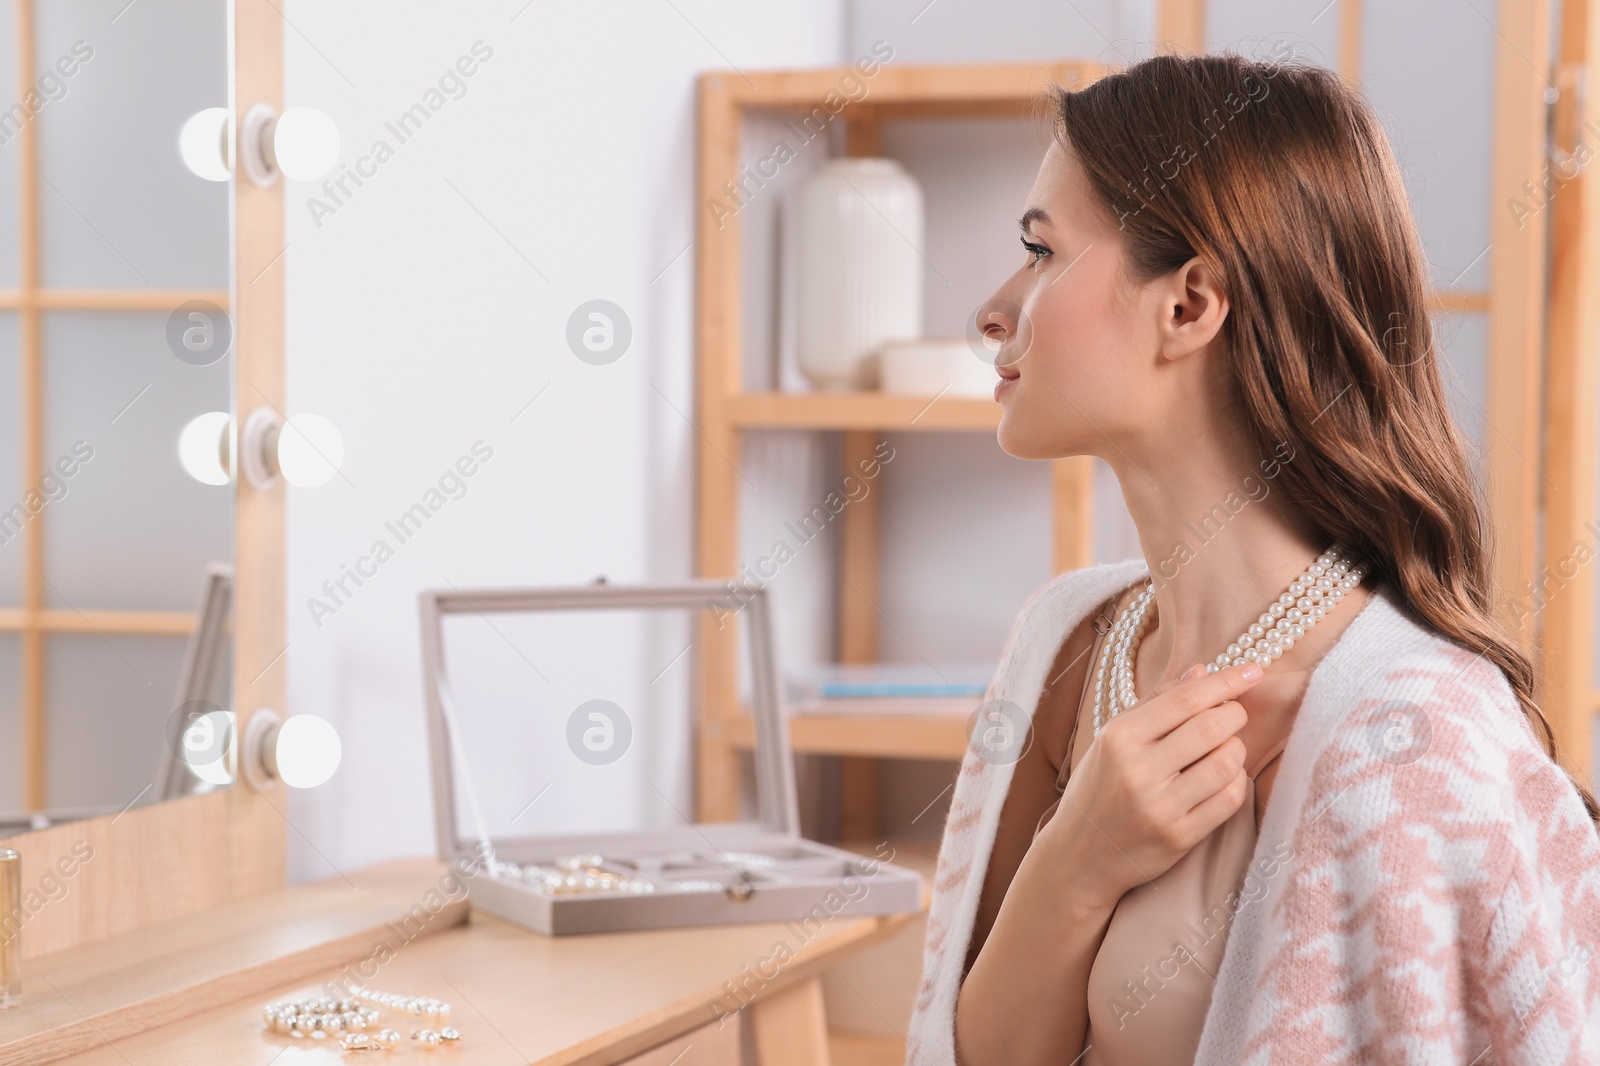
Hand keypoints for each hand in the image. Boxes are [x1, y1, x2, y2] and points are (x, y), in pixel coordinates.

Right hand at [1039, 661, 1263, 907]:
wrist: (1077, 855)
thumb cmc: (1099, 788)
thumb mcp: (1113, 739)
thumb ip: (1156, 702)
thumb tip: (1201, 670)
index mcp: (1118, 737)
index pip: (1185, 699)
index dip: (1226, 681)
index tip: (1252, 670)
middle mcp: (1137, 771)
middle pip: (1211, 727)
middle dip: (1235, 715)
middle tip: (1233, 715)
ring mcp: (1159, 807)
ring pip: (1226, 763)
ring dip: (1236, 750)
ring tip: (1224, 749)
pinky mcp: (1178, 837)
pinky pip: (1228, 800)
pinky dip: (1236, 782)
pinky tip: (1223, 778)